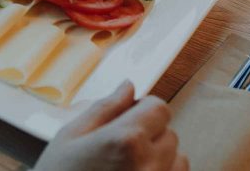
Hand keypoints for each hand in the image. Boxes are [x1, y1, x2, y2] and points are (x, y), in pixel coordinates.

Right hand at [34, 81, 186, 170]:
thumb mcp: (71, 136)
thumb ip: (104, 109)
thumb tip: (128, 87)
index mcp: (125, 140)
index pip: (160, 109)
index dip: (144, 108)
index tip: (130, 115)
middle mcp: (149, 164)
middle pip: (169, 133)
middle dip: (150, 133)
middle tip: (121, 146)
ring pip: (178, 158)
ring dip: (160, 157)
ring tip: (130, 166)